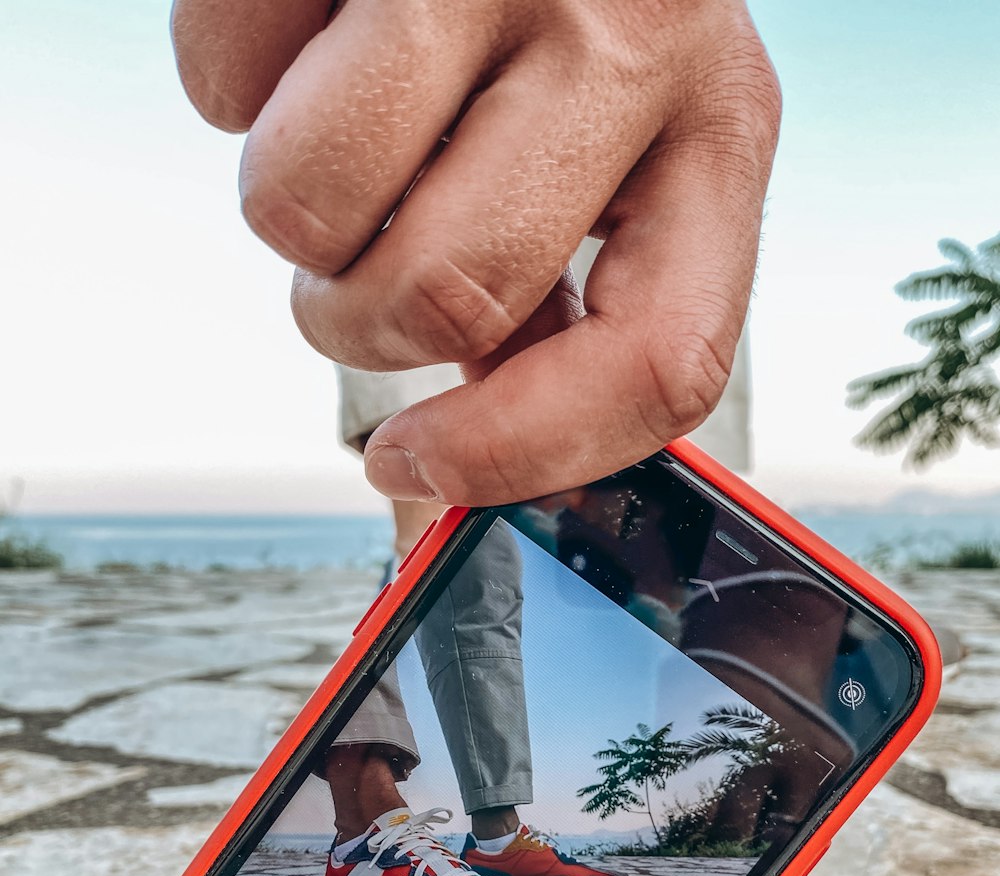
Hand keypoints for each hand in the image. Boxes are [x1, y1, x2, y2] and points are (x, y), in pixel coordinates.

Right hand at [172, 0, 779, 504]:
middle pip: (452, 298)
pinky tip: (307, 38)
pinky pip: (221, 83)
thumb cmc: (556, 28)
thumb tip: (443, 474)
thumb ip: (566, 310)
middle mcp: (631, 34)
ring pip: (311, 207)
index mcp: (721, 127)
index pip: (662, 360)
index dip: (521, 453)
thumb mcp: (615, 160)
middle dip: (361, 323)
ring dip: (292, 217)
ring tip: (340, 137)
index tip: (408, 465)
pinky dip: (235, 88)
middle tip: (356, 264)